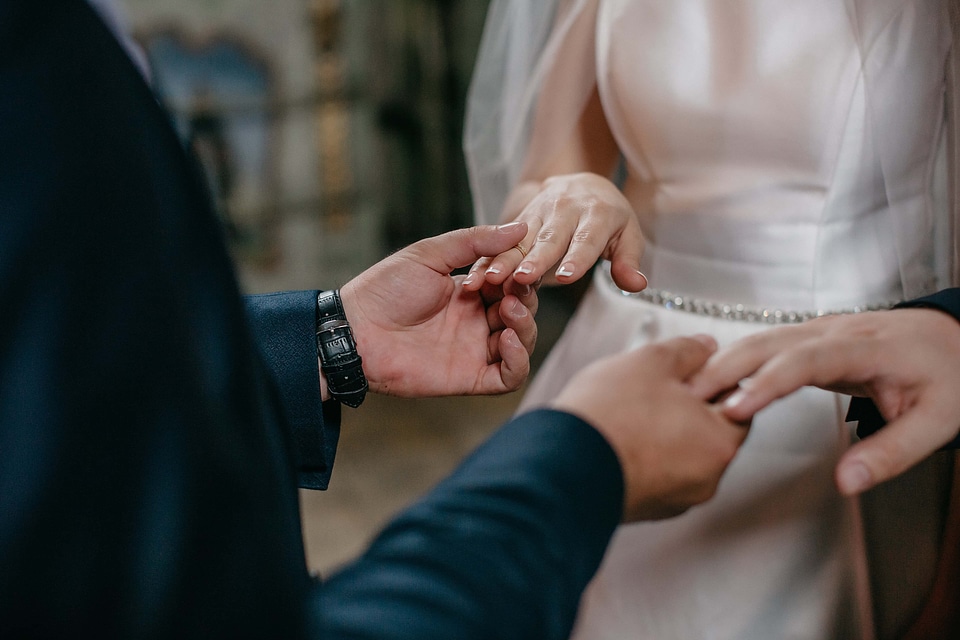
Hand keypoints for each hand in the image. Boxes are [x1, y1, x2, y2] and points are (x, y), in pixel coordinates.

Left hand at [339, 223, 538, 397]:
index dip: (519, 274)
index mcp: (470, 291)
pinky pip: (508, 377)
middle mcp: (476, 321)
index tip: (512, 265)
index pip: (512, 283)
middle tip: (513, 289)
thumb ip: (475, 241)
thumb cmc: (385, 290)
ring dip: (526, 326)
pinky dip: (518, 360)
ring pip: (523, 343)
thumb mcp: (430, 254)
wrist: (355, 330)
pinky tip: (507, 339)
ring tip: (509, 310)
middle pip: (523, 312)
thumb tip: (520, 227)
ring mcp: (475, 350)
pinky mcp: (470, 377)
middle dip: (526, 298)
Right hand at [462, 173, 646, 292]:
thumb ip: (628, 260)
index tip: (567, 276)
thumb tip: (636, 284)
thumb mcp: (627, 235)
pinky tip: (475, 277)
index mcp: (597, 213)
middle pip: (549, 238)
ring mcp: (539, 212)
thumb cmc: (608, 218)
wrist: (581, 184)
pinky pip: (501, 241)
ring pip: (519, 240)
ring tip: (491, 278)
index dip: (577, 258)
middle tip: (523, 277)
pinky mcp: (520, 218)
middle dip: (535, 258)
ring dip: (503, 259)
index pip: (587, 239)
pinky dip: (487, 259)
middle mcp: (565, 209)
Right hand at [551, 336, 748, 521]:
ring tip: (629, 409)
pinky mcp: (644, 509)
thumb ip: (688, 351)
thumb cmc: (609, 416)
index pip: (739, 404)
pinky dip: (643, 453)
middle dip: (686, 406)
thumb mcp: (651, 361)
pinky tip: (618, 434)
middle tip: (653, 385)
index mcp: (720, 442)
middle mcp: (705, 479)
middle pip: (708, 431)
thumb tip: (706, 347)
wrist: (560, 465)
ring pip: (680, 453)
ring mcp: (674, 499)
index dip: (714, 378)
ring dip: (663, 431)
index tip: (689, 368)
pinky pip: (654, 472)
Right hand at [689, 309, 959, 494]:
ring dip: (723, 361)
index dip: (768, 383)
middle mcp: (838, 331)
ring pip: (761, 338)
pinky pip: (765, 343)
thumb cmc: (947, 377)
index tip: (737, 407)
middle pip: (771, 342)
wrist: (952, 338)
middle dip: (728, 367)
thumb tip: (846, 482)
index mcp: (870, 348)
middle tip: (692, 398)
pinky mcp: (809, 335)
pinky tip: (713, 378)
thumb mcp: (938, 421)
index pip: (809, 360)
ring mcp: (820, 328)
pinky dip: (734, 359)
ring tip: (689, 391)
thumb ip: (891, 453)